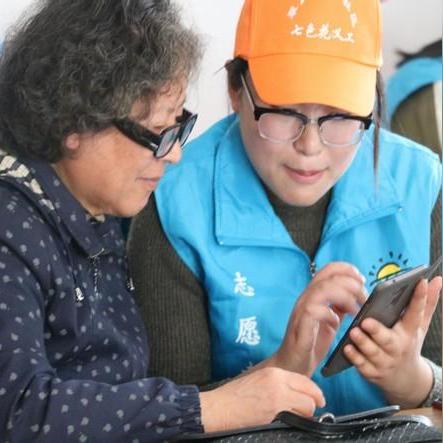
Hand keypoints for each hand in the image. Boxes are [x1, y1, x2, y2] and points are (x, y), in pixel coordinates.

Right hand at [199, 367, 324, 431]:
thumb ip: (278, 384)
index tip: (317, 399)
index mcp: (274, 372)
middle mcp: (279, 380)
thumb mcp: (259, 381)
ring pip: (308, 406)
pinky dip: (298, 421)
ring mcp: (278, 396)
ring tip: (295, 418)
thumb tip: (296, 394)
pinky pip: (298, 417)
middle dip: (313, 404)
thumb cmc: (235, 397)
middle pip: (310, 392)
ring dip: (305, 414)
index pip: (305, 380)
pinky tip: (287, 422)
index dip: (314, 392)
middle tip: (311, 412)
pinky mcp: (275, 411)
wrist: (219, 407)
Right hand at [271, 262, 366, 375]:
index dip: (347, 270)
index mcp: (314, 294)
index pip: (329, 269)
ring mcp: (301, 311)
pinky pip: (314, 311)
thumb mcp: (330, 320)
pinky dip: (329, 314)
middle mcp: (306, 298)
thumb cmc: (311, 343)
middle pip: (328, 276)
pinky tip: (336, 323)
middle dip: (351, 284)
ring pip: (322, 290)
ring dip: (344, 297)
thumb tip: (357, 294)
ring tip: (354, 310)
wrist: (292, 365)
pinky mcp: (300, 326)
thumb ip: (339, 306)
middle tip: (364, 298)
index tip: (362, 280)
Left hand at [344, 276, 441, 407]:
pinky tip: (347, 348)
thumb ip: (426, 303)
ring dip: (363, 343)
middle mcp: (398, 347)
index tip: (419, 282)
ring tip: (353, 332)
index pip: (417, 313)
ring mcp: (385, 361)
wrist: (406, 380)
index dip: (419, 298)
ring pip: (373, 353)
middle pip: (389, 340)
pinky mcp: (373, 372)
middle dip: (378, 331)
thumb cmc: (408, 343)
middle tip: (366, 321)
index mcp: (409, 332)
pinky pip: (363, 366)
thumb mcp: (419, 326)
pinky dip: (355, 358)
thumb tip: (436, 279)